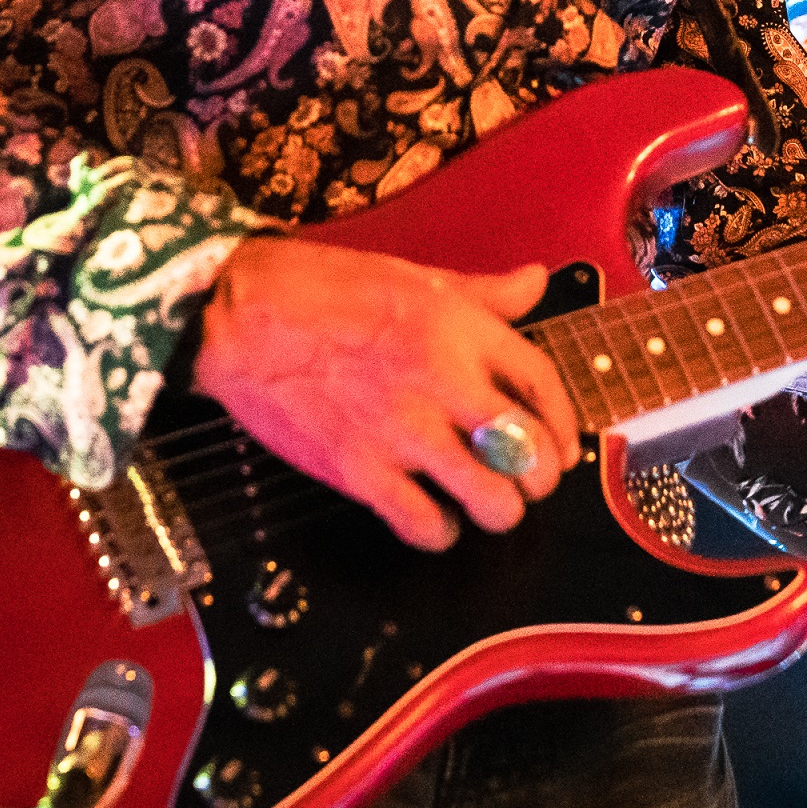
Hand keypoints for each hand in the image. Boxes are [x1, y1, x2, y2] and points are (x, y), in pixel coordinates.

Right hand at [192, 236, 581, 549]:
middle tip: (528, 481)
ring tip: (488, 504)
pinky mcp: (359, 471)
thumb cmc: (324, 287)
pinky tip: (436, 519)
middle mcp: (444, 382)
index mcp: (462, 330)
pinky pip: (423, 525)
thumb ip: (483, 293)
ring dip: (498, 510)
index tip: (562, 444)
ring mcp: (403, 432)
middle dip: (539, 478)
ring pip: (490, 500)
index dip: (565, 423)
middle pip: (529, 453)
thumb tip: (536, 283)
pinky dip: (439, 532)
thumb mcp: (415, 276)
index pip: (544, 385)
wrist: (241, 317)